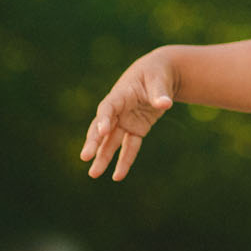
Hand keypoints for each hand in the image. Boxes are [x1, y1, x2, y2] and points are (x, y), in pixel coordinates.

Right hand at [81, 49, 176, 180]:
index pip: (108, 108)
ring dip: (103, 157)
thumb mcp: (159, 80)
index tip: (102, 132)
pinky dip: (125, 160)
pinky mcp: (136, 129)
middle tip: (85, 157)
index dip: (104, 119)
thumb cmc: (156, 74)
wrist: (160, 74)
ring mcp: (126, 121)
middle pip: (103, 128)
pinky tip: (118, 176)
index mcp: (121, 94)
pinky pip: (129, 146)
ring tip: (93, 174)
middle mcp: (119, 110)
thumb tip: (165, 105)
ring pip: (111, 141)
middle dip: (94, 142)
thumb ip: (160, 93)